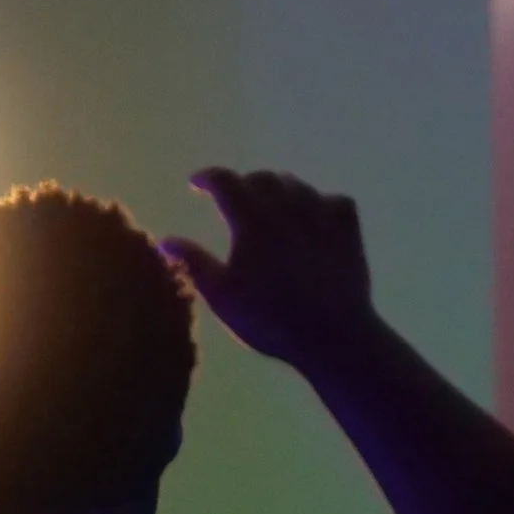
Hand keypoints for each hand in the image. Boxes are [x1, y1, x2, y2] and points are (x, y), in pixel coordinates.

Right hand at [162, 169, 378, 368]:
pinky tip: (314, 217)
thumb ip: (194, 263)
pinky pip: (332, 200)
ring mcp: (322, 214)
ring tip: (270, 208)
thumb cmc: (269, 319)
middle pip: (262, 178)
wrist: (331, 335)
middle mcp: (287, 206)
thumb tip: (166, 241)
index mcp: (252, 219)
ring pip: (296, 185)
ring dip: (278, 191)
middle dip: (243, 185)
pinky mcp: (348, 228)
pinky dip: (318, 203)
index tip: (196, 183)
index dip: (208, 178)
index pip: (225, 182)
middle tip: (233, 201)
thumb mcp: (222, 296)